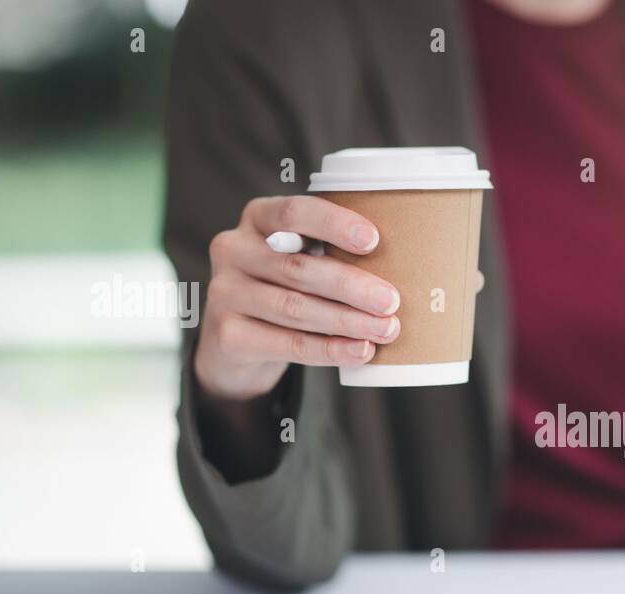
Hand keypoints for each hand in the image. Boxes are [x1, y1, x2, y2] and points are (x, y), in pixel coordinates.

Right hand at [194, 195, 401, 400]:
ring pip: (296, 308)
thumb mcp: (298, 258)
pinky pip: (288, 344)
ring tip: (386, 329)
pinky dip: (330, 350)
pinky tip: (360, 351)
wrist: (236, 342)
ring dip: (347, 321)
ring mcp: (224, 293)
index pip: (294, 212)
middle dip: (351, 286)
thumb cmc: (284, 288)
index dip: (334, 225)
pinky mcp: (228, 336)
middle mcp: (233, 250)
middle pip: (298, 267)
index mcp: (257, 218)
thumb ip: (330, 254)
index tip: (373, 240)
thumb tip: (400, 267)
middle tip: (391, 301)